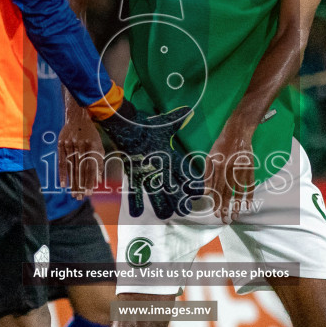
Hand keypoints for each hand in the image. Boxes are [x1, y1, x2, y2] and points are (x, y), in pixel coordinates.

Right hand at [58, 110, 104, 198]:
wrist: (77, 117)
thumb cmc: (90, 135)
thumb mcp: (98, 146)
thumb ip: (99, 163)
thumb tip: (99, 180)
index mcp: (92, 147)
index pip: (91, 168)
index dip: (89, 181)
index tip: (89, 193)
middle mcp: (81, 146)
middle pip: (80, 169)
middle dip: (80, 185)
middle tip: (80, 198)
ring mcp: (70, 145)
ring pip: (71, 167)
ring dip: (72, 182)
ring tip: (73, 194)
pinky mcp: (61, 144)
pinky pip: (61, 161)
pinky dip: (62, 173)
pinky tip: (63, 184)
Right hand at [95, 100, 197, 220]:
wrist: (127, 126)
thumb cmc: (147, 125)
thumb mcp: (165, 123)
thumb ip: (178, 120)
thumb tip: (189, 111)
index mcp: (171, 158)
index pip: (186, 176)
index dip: (194, 186)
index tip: (198, 194)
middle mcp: (161, 169)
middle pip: (174, 191)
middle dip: (180, 202)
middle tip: (185, 210)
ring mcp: (146, 174)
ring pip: (156, 196)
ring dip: (162, 207)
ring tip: (166, 215)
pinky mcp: (133, 175)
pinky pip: (134, 192)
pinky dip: (135, 203)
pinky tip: (137, 214)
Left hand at [204, 119, 256, 222]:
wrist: (238, 132)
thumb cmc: (221, 144)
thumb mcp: (210, 157)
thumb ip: (207, 174)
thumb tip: (206, 192)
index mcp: (219, 167)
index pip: (217, 189)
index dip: (216, 203)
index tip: (216, 214)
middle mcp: (230, 169)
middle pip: (227, 192)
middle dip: (226, 207)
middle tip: (225, 220)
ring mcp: (241, 169)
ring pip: (239, 190)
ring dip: (237, 205)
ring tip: (236, 215)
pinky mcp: (250, 168)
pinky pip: (250, 184)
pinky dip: (250, 195)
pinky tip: (248, 205)